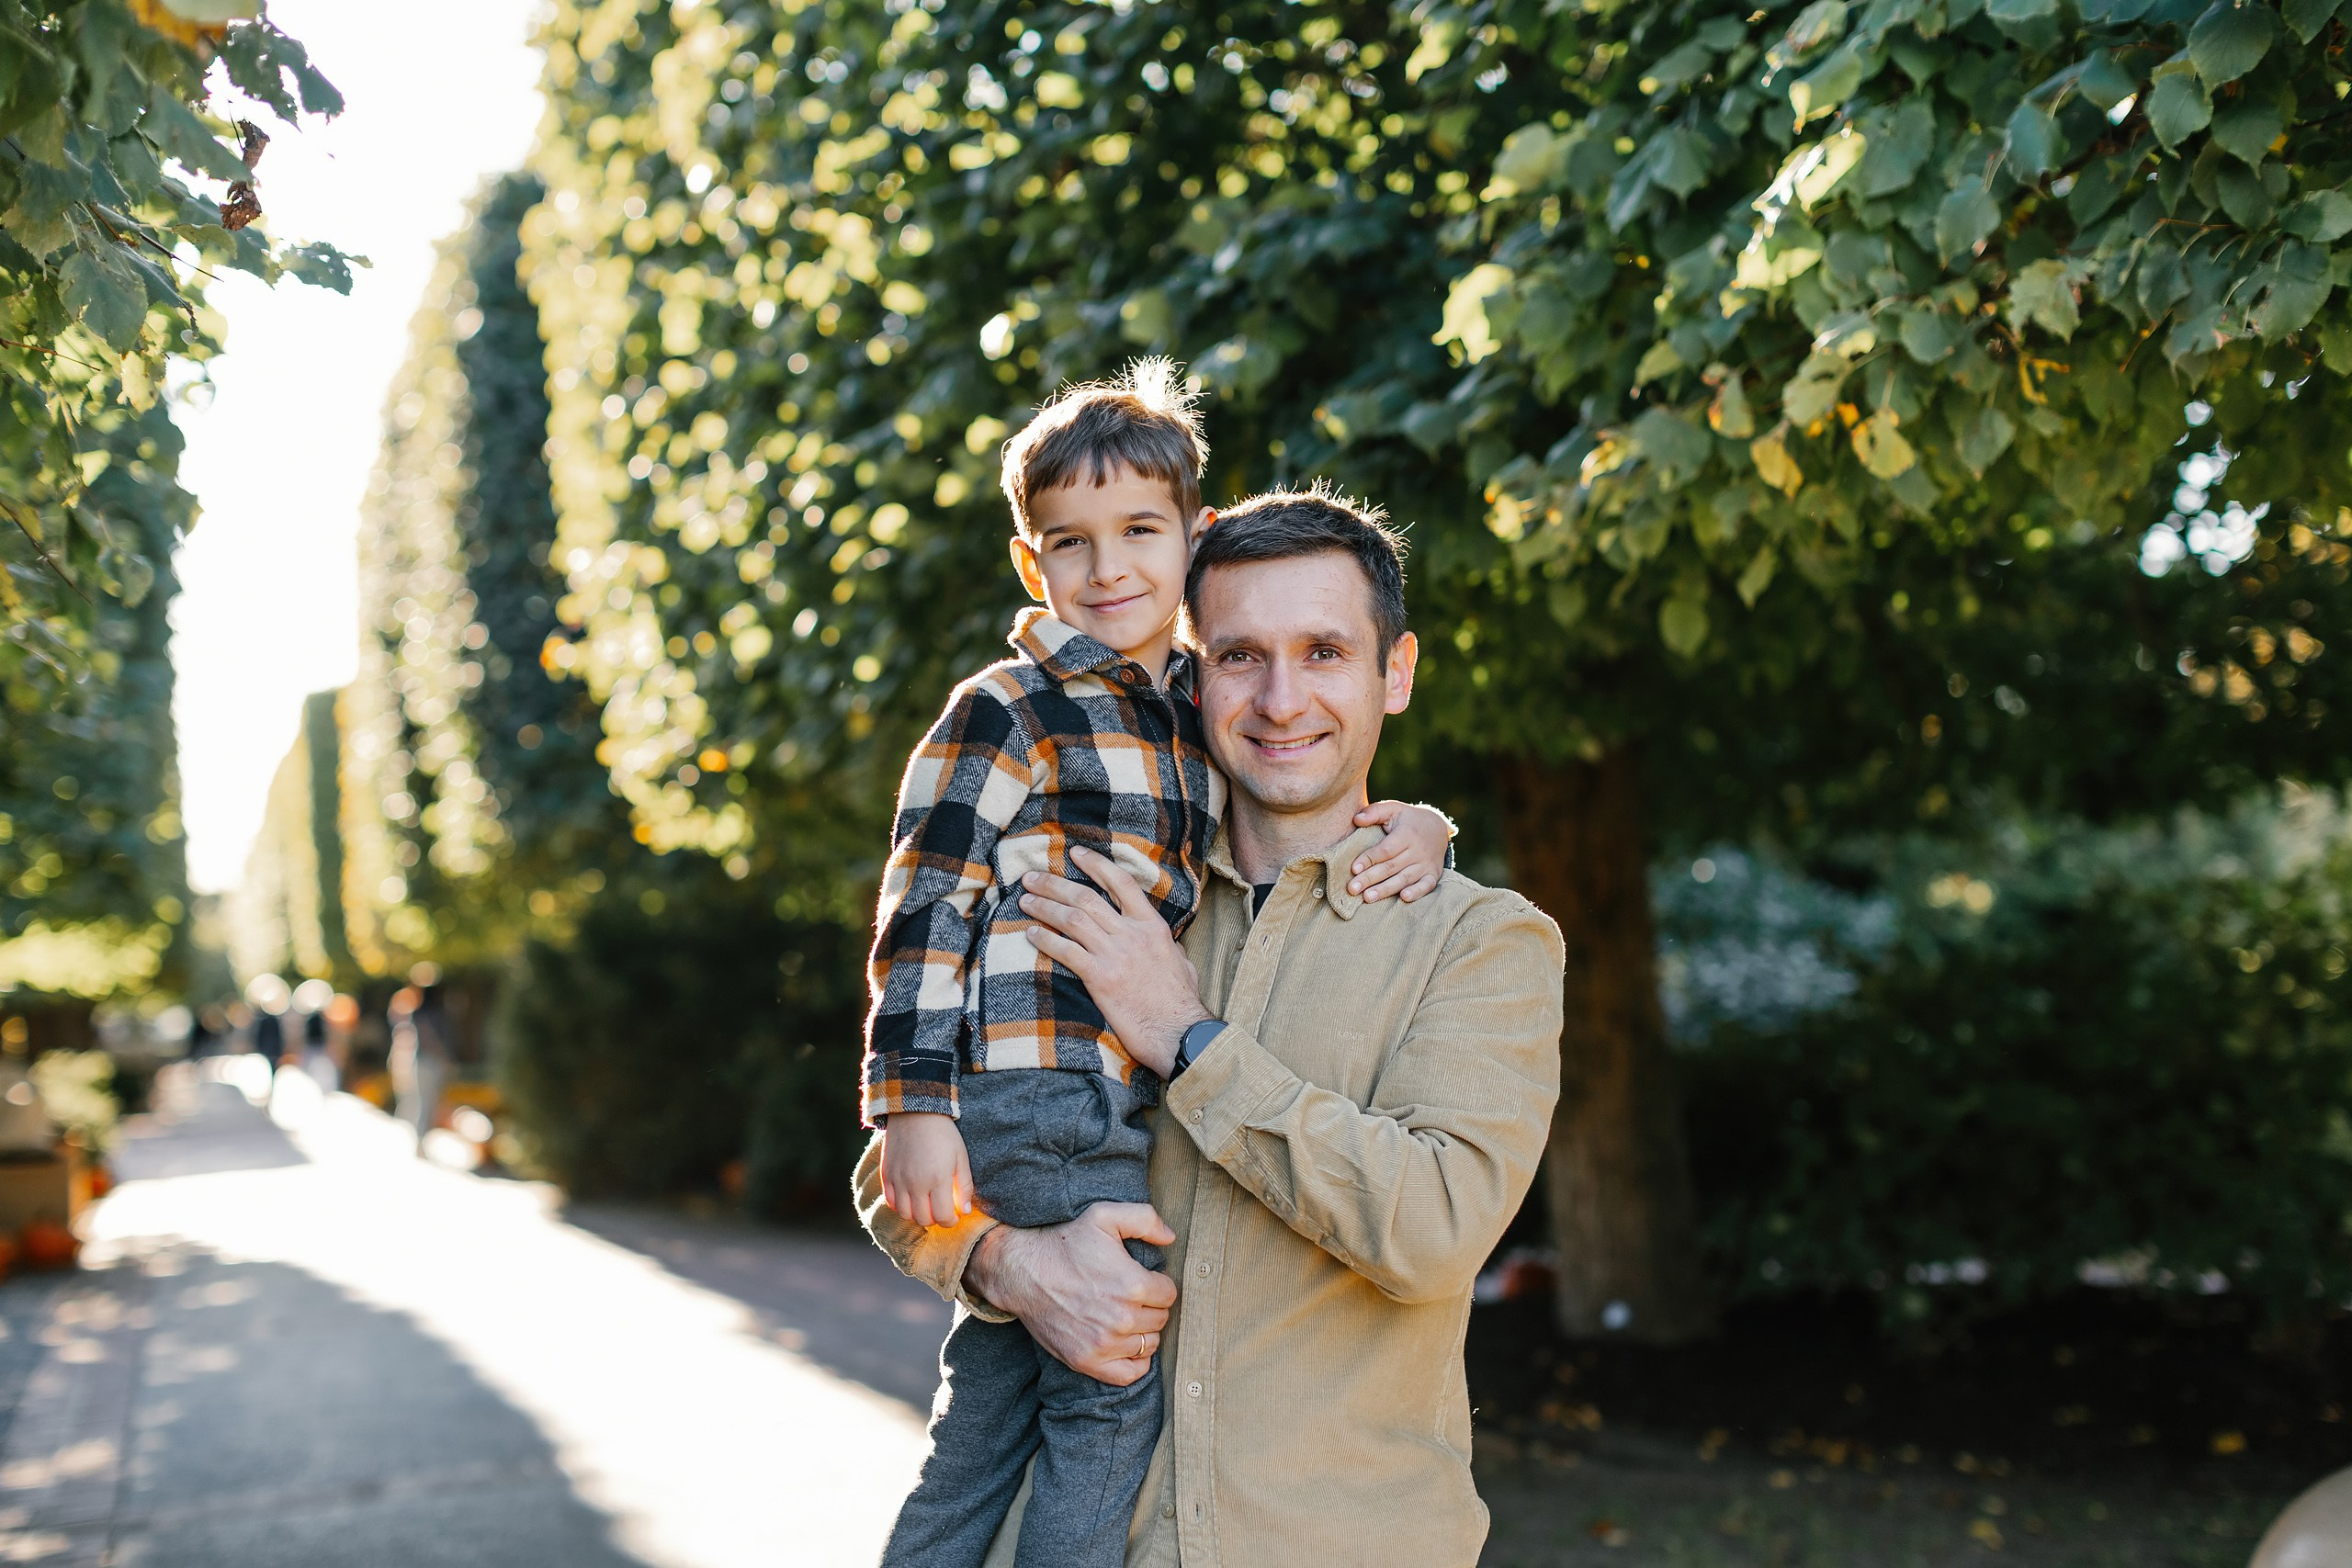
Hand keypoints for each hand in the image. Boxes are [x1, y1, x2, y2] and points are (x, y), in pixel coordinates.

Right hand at [879, 1111, 971, 1229]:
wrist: (915, 1112)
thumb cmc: (943, 1134)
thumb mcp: (961, 1157)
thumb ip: (964, 1186)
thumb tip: (965, 1212)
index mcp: (938, 1179)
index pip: (942, 1217)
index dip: (951, 1221)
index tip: (955, 1216)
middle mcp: (915, 1183)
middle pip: (923, 1219)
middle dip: (935, 1220)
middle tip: (941, 1211)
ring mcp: (898, 1180)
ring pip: (905, 1214)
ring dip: (917, 1215)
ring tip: (926, 1205)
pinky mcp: (886, 1175)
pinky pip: (890, 1202)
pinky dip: (900, 1206)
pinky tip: (910, 1198)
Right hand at [966, 1202, 1177, 1384]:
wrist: (1021, 1271)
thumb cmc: (1063, 1242)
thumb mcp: (1104, 1216)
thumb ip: (1145, 1219)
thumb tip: (1170, 1237)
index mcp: (1131, 1285)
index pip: (1169, 1294)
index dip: (1158, 1283)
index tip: (1143, 1278)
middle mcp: (1121, 1319)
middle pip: (1160, 1319)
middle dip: (1150, 1306)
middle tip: (1131, 1295)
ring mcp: (1103, 1344)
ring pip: (1148, 1345)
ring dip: (1142, 1331)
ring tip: (1125, 1314)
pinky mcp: (1086, 1361)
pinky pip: (1129, 1374)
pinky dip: (1134, 1361)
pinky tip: (1125, 1344)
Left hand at [1020, 846, 1208, 1076]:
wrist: (1180, 1032)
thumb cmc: (1181, 1002)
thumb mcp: (1182, 963)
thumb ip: (1168, 946)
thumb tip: (1166, 943)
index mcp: (1153, 926)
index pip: (1121, 883)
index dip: (1095, 865)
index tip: (1074, 854)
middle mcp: (1132, 935)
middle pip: (1087, 898)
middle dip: (1055, 884)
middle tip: (1031, 878)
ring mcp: (1116, 955)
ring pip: (1072, 920)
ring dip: (1044, 907)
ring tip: (1025, 901)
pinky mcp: (1102, 979)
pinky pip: (1066, 951)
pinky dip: (1046, 940)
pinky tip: (1031, 934)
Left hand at [1349, 800, 1450, 902]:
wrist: (1437, 828)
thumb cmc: (1407, 820)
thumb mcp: (1393, 809)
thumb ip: (1374, 812)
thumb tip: (1356, 819)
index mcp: (1407, 834)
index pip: (1386, 849)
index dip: (1369, 859)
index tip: (1353, 869)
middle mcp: (1417, 850)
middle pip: (1391, 867)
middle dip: (1370, 878)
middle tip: (1352, 889)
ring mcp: (1426, 864)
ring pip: (1404, 879)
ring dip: (1386, 889)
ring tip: (1367, 898)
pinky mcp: (1433, 875)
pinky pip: (1426, 886)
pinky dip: (1417, 893)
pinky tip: (1404, 898)